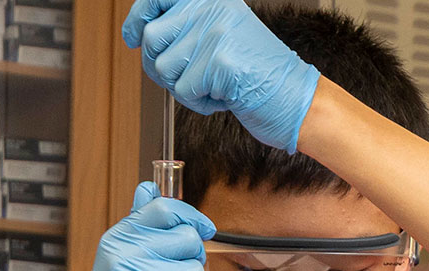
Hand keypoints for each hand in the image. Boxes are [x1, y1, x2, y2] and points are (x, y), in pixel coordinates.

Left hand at [122, 0, 322, 149]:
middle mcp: (211, 8)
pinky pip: (183, 90)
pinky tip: (222, 97)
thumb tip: (141, 33)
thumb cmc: (259, 75)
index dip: (137, 18)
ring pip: (163, 66)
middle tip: (186, 77)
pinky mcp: (218, 61)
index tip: (131, 36)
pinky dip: (198, 103)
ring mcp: (215, 32)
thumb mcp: (222, 35)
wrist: (296, 98)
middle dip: (159, 65)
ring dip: (181, 86)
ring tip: (211, 86)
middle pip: (152, 37)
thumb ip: (187, 27)